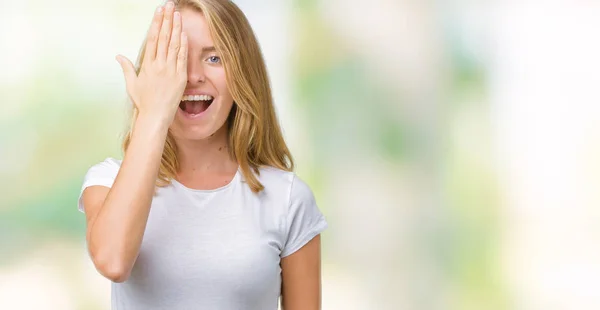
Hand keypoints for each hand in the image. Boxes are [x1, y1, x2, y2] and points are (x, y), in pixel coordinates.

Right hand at [116, 2, 186, 124]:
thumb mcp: (132, 84)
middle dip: (166, 19)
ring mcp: (170, 70)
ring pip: (174, 44)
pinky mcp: (180, 76)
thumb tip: (119, 55)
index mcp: (147, 64)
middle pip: (163, 37)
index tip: (158, 12)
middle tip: (169, 5)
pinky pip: (182, 57)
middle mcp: (159, 64)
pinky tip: (184, 33)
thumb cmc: (144, 102)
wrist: (155, 116)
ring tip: (177, 14)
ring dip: (176, 27)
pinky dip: (183, 44)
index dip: (156, 23)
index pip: (152, 38)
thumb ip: (127, 68)